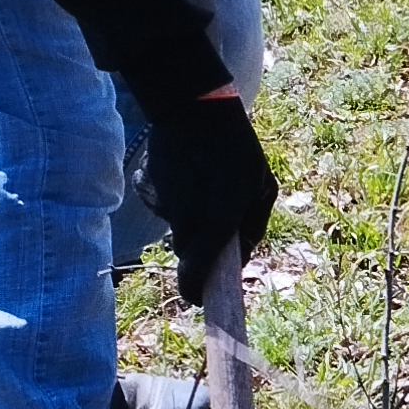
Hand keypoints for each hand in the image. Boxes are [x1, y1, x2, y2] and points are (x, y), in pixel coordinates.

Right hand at [139, 91, 279, 306]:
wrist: (193, 109)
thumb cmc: (237, 149)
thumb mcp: (262, 188)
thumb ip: (252, 228)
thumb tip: (240, 255)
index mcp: (216, 224)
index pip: (195, 276)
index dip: (196, 293)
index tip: (199, 299)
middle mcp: (185, 220)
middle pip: (188, 252)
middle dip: (200, 246)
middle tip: (214, 219)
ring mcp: (162, 205)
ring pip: (177, 225)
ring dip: (189, 215)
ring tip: (202, 183)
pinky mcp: (146, 190)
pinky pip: (163, 204)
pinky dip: (174, 196)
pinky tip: (184, 172)